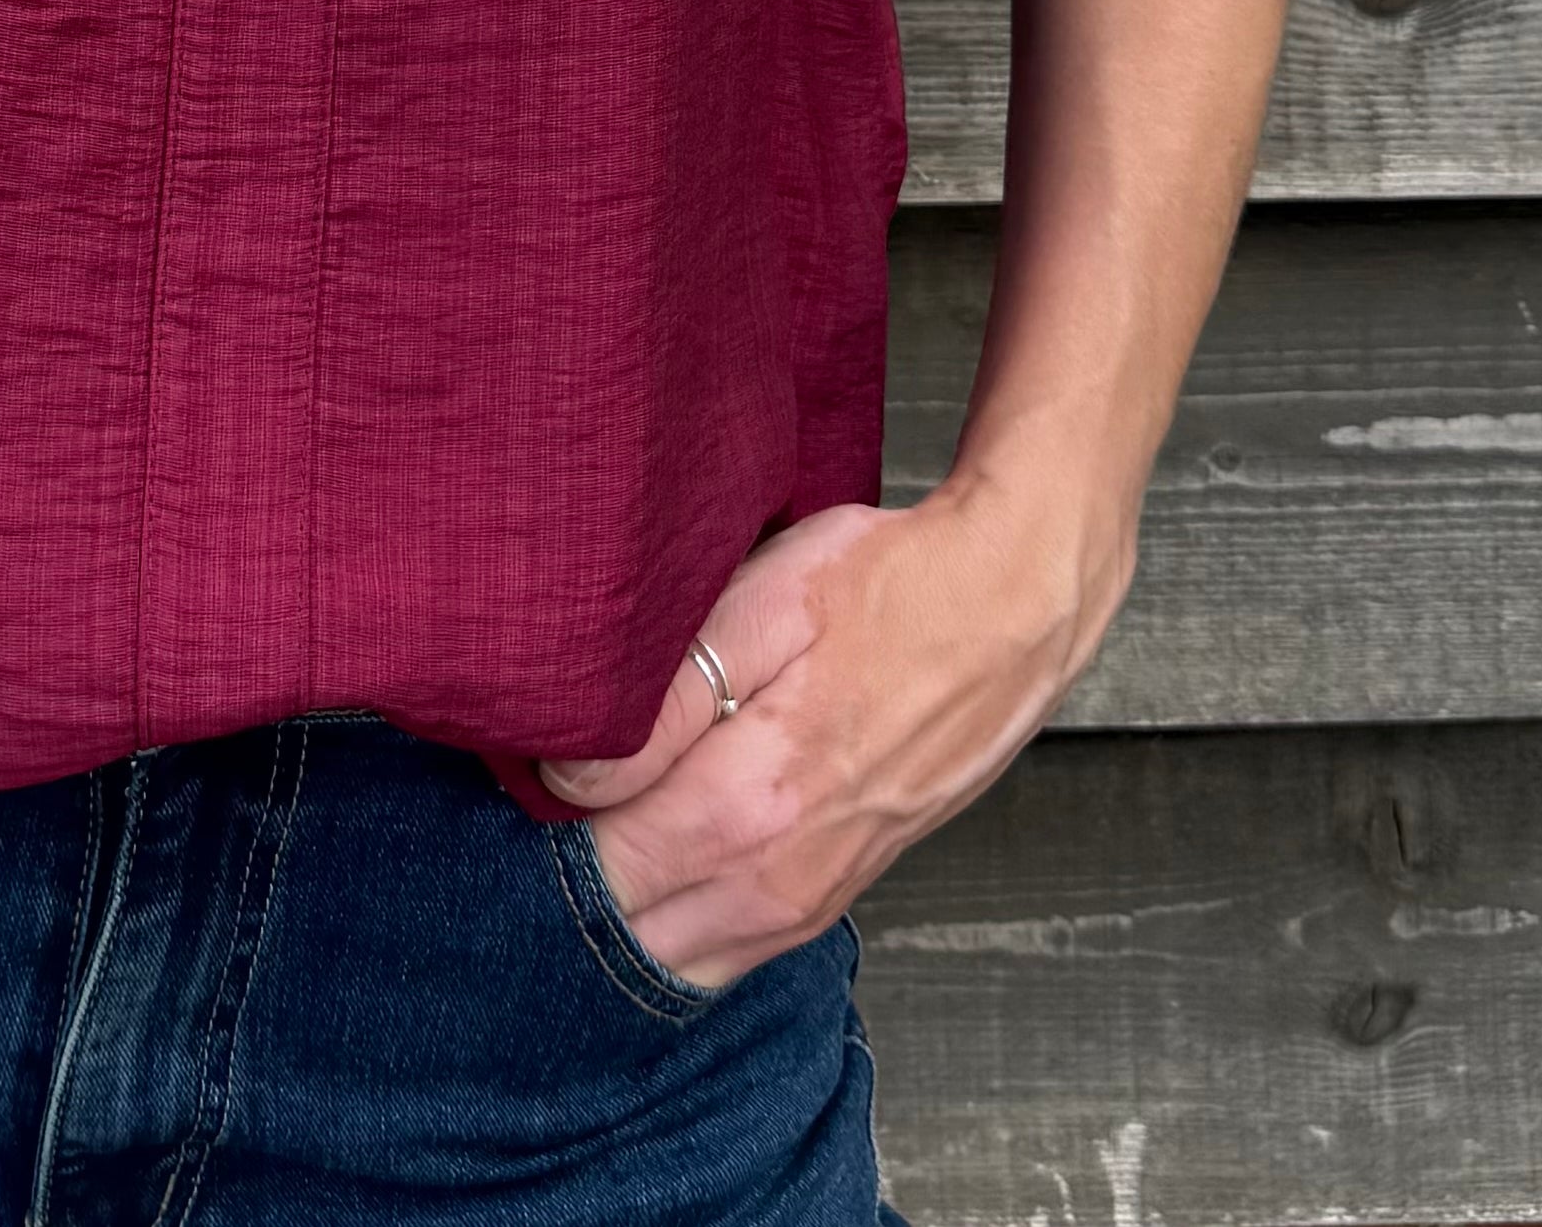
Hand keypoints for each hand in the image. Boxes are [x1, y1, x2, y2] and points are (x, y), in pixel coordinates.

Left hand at [533, 480, 1129, 990]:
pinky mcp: (844, 887)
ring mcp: (819, 891)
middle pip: (634, 924)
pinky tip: (660, 874)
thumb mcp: (764, 603)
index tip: (528, 769)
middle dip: (574, 882)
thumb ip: (666, 700)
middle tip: (541, 813)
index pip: (602, 859)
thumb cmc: (888, 586)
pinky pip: (740, 949)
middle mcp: (783, 873)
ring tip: (592, 838)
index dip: (547, 821)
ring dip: (628, 914)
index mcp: (753, 798)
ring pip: (685, 955)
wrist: (1013, 607)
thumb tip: (574, 773)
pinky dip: (686, 930)